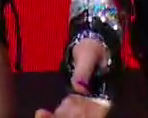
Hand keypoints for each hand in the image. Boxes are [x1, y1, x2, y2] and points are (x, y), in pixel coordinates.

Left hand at [40, 0, 118, 117]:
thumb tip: (78, 88)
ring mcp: (86, 102)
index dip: (82, 115)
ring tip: (41, 114)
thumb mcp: (88, 55)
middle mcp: (97, 101)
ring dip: (58, 117)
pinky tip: (42, 112)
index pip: (95, 112)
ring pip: (73, 116)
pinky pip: (65, 112)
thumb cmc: (93, 44)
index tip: (65, 112)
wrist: (90, 37)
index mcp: (106, 93)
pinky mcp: (76, 101)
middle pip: (83, 116)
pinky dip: (54, 114)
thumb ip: (84, 71)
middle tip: (46, 115)